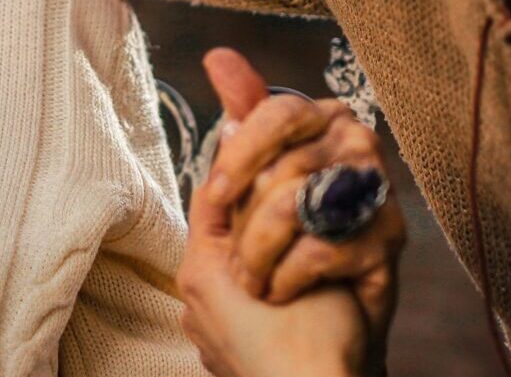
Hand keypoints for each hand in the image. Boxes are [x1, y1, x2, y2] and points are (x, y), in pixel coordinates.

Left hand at [178, 154, 367, 376]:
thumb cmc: (317, 338)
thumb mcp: (303, 256)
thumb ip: (275, 209)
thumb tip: (258, 160)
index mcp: (201, 271)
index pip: (211, 198)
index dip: (241, 171)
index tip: (268, 155)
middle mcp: (193, 303)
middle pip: (220, 238)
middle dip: (253, 220)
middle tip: (290, 204)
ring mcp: (206, 336)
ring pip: (229, 275)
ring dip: (258, 259)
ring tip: (295, 252)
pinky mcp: (225, 358)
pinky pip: (237, 311)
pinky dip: (259, 295)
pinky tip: (291, 296)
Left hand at [193, 48, 402, 357]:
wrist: (307, 360)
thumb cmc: (266, 286)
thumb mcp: (232, 209)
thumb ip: (235, 140)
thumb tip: (221, 59)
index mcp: (313, 134)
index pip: (280, 110)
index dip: (243, 153)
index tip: (219, 195)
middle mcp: (351, 150)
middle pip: (286, 160)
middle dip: (246, 225)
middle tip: (240, 266)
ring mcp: (375, 193)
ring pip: (300, 199)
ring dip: (262, 255)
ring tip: (259, 285)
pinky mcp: (389, 239)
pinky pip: (323, 241)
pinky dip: (290, 278)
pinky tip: (290, 294)